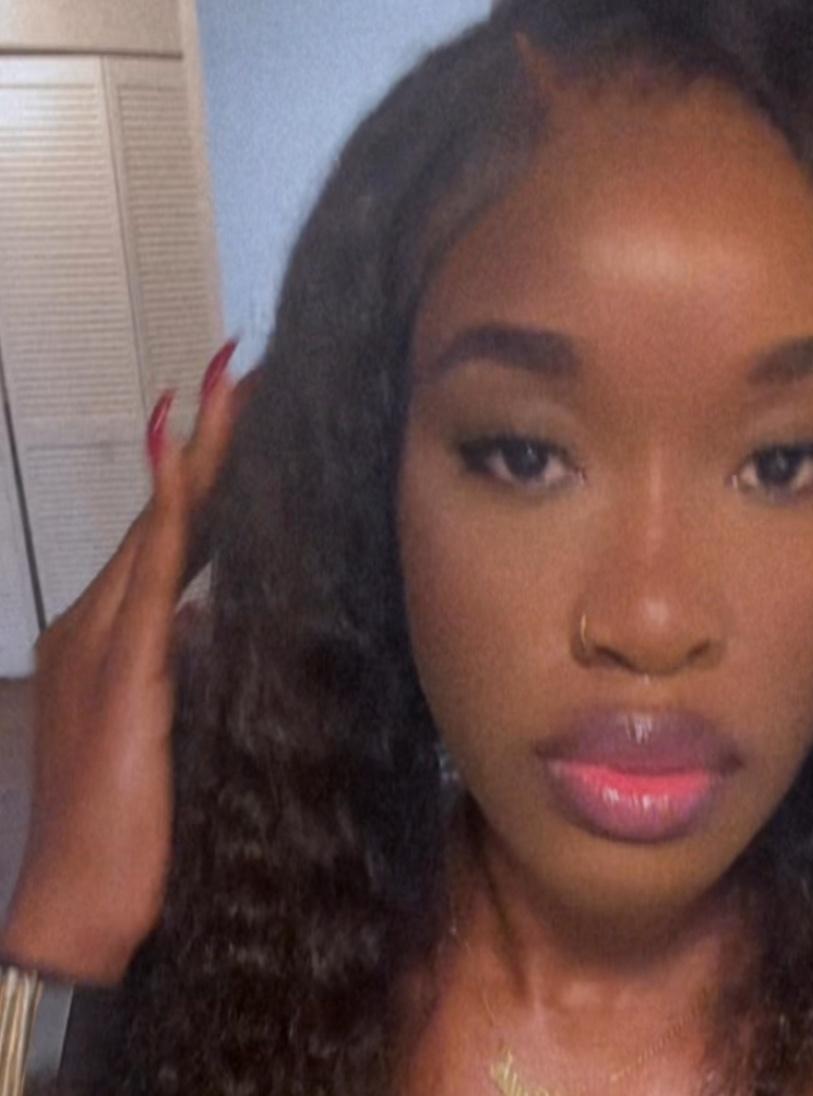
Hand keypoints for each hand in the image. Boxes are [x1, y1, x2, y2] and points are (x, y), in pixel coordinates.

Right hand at [0, 341, 246, 984]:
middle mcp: (101, 620)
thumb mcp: (175, 728)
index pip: (174, 535)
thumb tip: (219, 619)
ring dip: (199, 450)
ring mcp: (103, 637)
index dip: (209, 471)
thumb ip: (192, 664)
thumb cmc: (131, 825)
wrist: (78, 905)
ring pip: (160, 523)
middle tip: (247, 369)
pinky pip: (150, 567)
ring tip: (235, 384)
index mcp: (119, 636)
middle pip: (167, 512)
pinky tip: (182, 449)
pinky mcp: (118, 665)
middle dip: (208, 438)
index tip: (245, 413)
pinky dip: (169, 504)